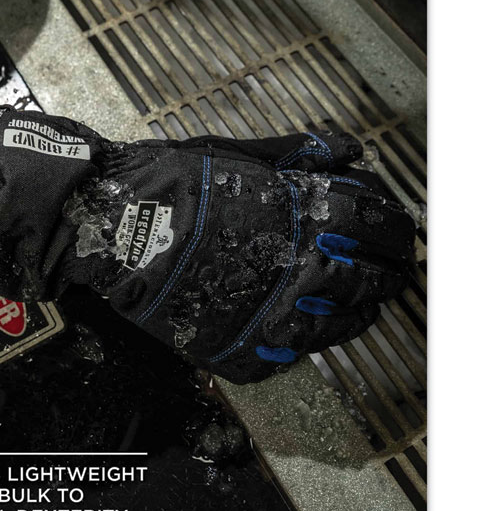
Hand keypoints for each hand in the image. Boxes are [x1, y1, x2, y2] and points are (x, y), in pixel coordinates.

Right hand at [0, 109, 414, 383]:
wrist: (108, 221)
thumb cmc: (167, 181)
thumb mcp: (234, 152)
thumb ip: (297, 153)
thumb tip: (353, 151)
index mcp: (286, 211)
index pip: (365, 218)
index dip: (392, 225)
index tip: (401, 231)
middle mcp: (281, 262)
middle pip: (359, 276)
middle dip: (387, 274)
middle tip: (397, 274)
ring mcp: (254, 309)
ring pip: (329, 324)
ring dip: (358, 316)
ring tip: (368, 310)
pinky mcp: (224, 343)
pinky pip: (278, 359)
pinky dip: (301, 350)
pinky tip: (311, 339)